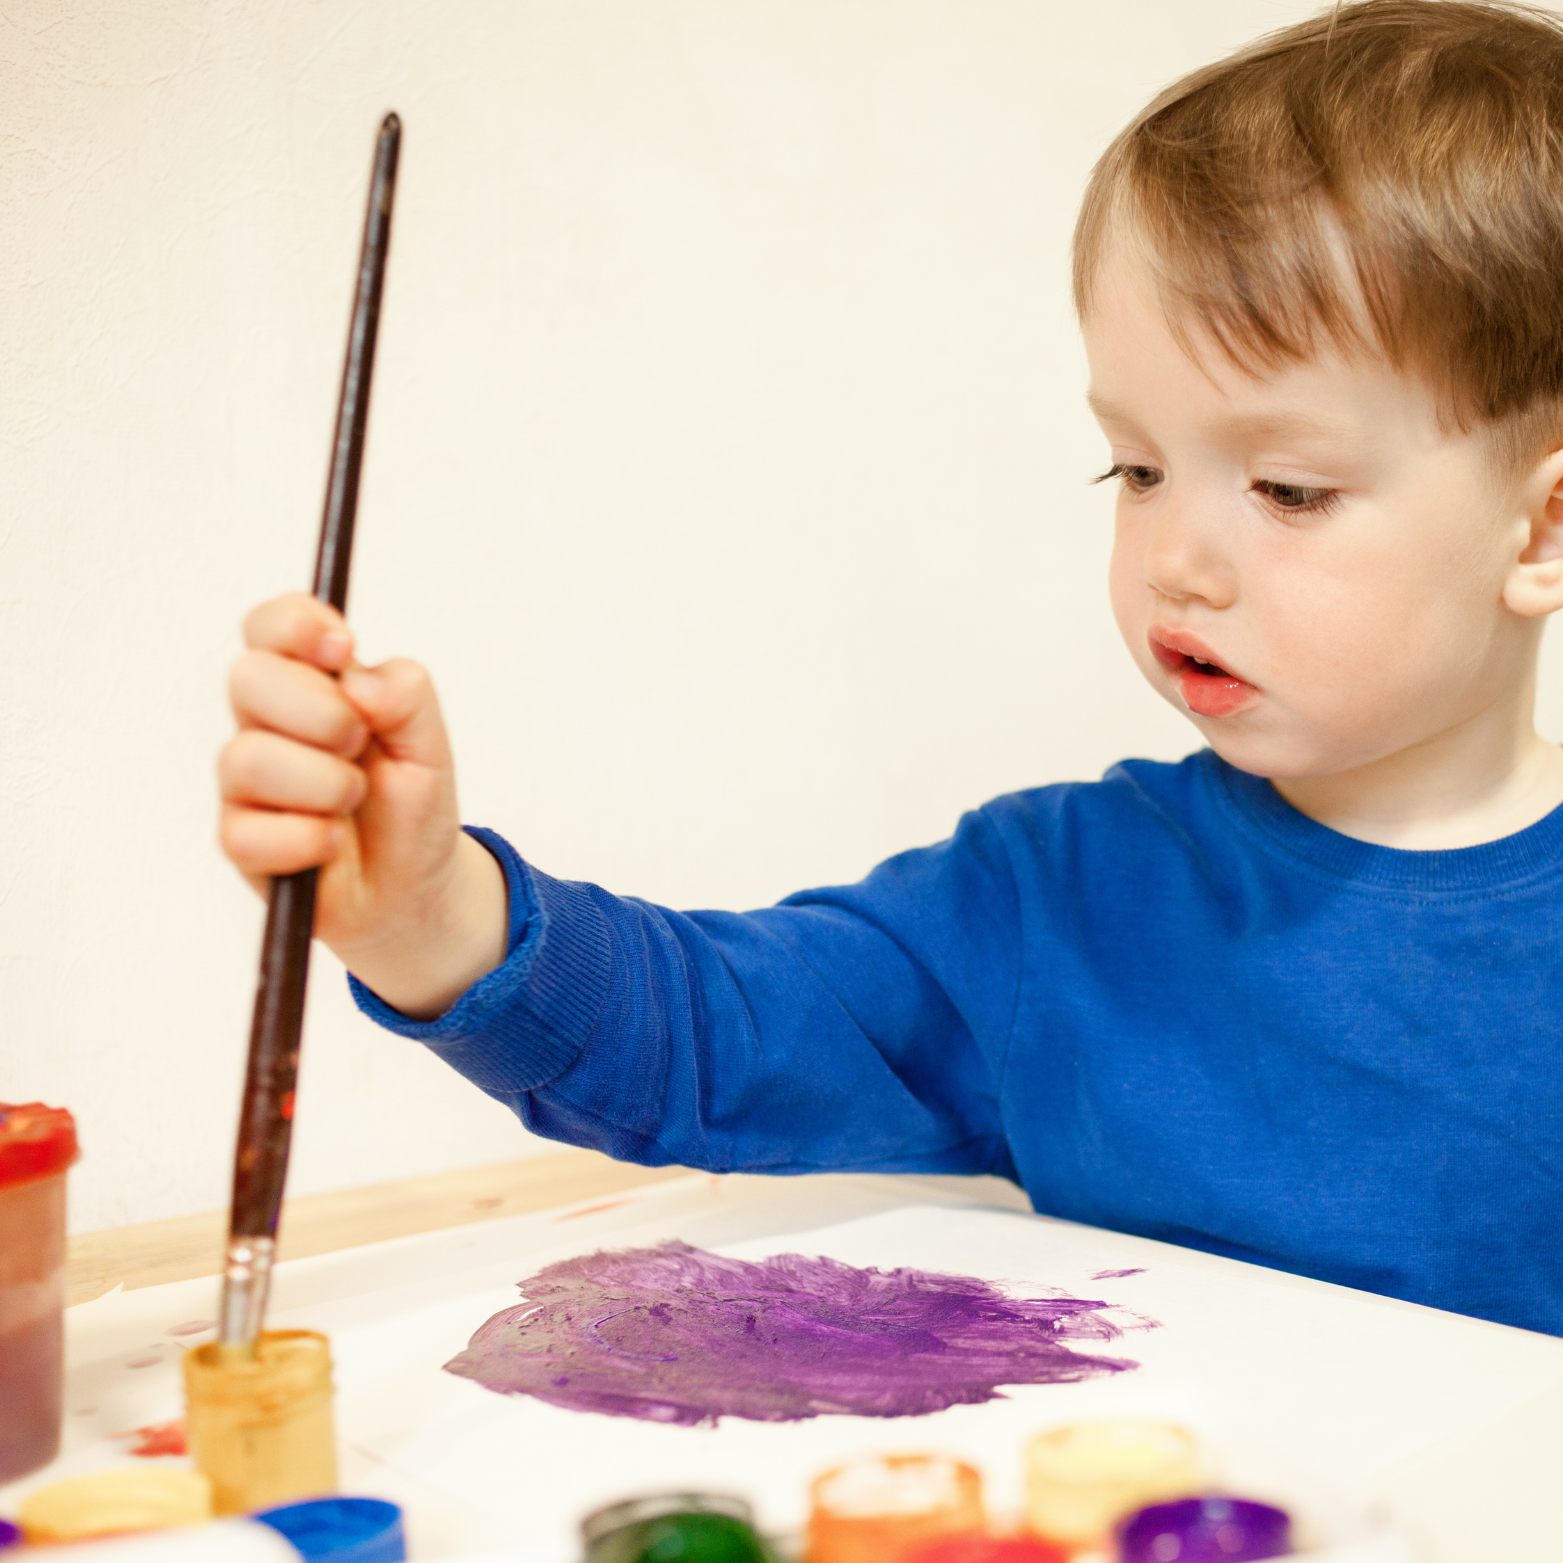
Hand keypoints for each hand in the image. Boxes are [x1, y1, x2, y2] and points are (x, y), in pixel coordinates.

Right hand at [219, 593, 506, 1017]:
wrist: (414, 887)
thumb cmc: (411, 805)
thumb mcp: (429, 743)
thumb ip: (406, 695)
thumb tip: (357, 681)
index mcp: (310, 684)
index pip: (271, 626)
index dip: (297, 624)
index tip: (343, 647)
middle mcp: (267, 724)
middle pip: (249, 679)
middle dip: (320, 713)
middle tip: (359, 743)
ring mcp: (246, 783)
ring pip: (247, 759)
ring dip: (322, 784)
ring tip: (353, 800)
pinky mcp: (239, 841)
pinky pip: (247, 832)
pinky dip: (306, 840)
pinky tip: (332, 844)